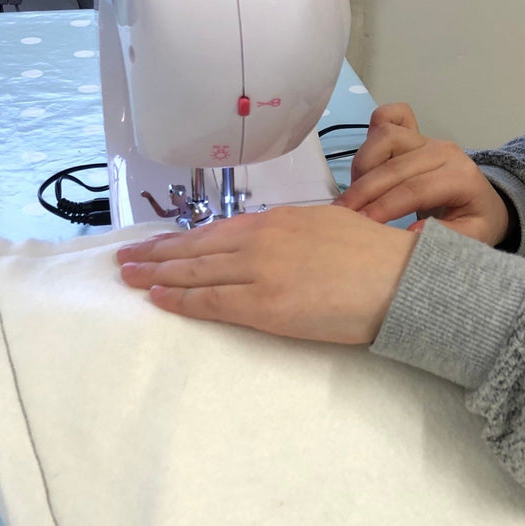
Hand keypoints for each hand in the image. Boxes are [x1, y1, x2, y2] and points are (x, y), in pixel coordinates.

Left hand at [116, 205, 416, 343]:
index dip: (183, 237)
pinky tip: (159, 299)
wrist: (399, 279)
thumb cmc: (375, 254)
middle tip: (125, 258)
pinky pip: (211, 302)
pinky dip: (180, 300)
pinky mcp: (264, 306)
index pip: (217, 229)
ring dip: (158, 275)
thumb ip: (294, 231)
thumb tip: (273, 241)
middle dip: (157, 254)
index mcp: (279, 220)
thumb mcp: (330, 225)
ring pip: (195, 273)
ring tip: (129, 277)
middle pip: (196, 248)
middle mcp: (261, 240)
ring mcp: (259, 272)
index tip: (160, 242)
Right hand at [335, 102, 510, 245]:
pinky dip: (372, 133)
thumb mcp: (474, 237)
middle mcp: (443, 151)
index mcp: (461, 177)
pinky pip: (389, 117)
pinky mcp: (413, 133)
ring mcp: (426, 138)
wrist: (484, 201)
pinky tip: (364, 163)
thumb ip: (448, 238)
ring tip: (354, 194)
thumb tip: (413, 231)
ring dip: (364, 165)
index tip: (362, 225)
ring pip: (387, 137)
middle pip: (395, 165)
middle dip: (365, 191)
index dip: (385, 206)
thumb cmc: (476, 220)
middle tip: (344, 216)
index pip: (416, 189)